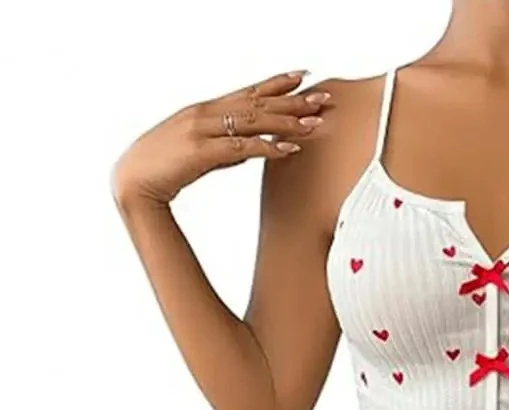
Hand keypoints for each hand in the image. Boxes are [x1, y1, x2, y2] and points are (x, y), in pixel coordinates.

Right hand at [110, 69, 330, 207]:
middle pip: (257, 104)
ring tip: (314, 124)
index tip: (302, 77)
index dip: (276, 84)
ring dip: (287, 122)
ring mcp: (201, 131)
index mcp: (204, 110)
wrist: (134, 182)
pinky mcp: (200, 152)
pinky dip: (266, 148)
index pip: (248, 92)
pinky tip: (288, 149)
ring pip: (252, 121)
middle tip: (323, 99)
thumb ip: (226, 147)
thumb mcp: (200, 152)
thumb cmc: (165, 168)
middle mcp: (205, 114)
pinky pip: (240, 147)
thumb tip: (251, 148)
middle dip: (293, 101)